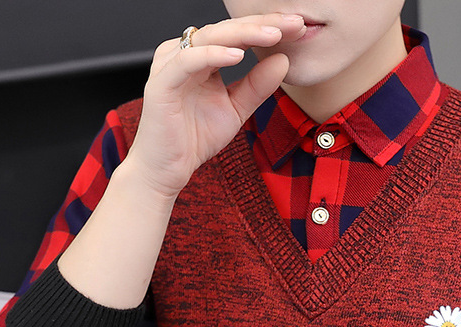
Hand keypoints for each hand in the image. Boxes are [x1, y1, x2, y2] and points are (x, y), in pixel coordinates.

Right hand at [126, 14, 306, 199]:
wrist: (166, 170)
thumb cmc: (193, 139)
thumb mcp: (236, 109)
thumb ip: (257, 86)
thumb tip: (282, 60)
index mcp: (202, 57)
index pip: (239, 35)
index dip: (268, 29)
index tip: (298, 28)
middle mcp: (185, 54)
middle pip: (227, 30)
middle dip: (262, 25)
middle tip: (294, 23)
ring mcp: (171, 65)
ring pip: (210, 38)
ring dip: (244, 34)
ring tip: (273, 34)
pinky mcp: (162, 82)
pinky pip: (188, 61)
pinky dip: (213, 56)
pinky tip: (239, 56)